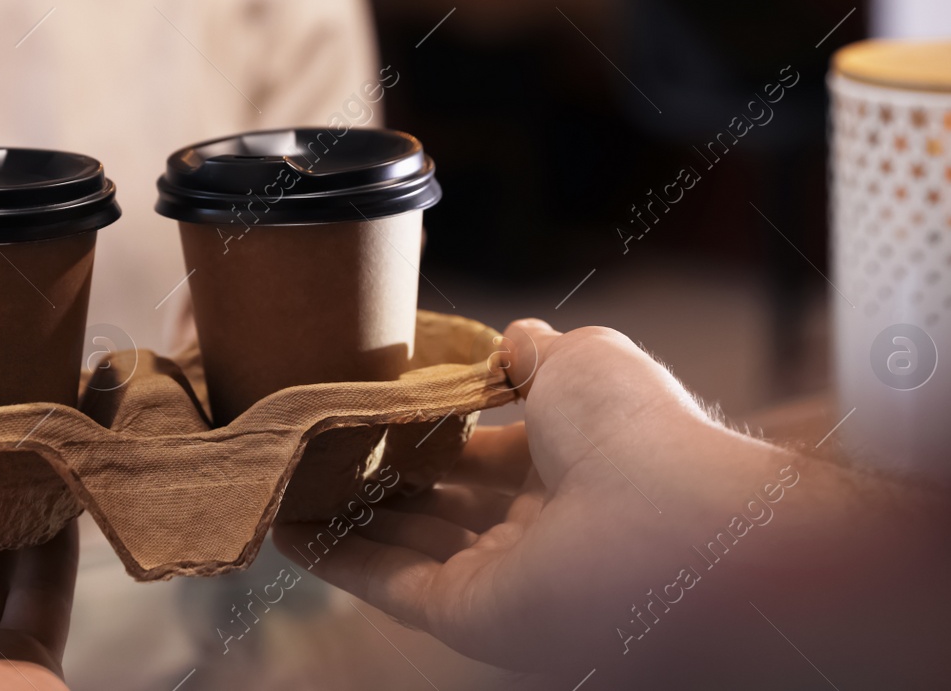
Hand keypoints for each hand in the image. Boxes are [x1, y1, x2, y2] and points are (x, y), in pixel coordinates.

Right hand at [274, 320, 894, 672]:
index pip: (485, 445)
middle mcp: (534, 523)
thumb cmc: (635, 431)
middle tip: (317, 435)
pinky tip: (288, 525)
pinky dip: (335, 558)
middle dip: (381, 468)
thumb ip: (535, 351)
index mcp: (569, 460)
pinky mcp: (465, 612)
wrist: (664, 525)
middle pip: (439, 496)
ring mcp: (498, 572)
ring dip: (346, 511)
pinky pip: (387, 582)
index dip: (432, 423)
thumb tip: (509, 337)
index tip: (375, 396)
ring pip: (405, 539)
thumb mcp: (581, 358)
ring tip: (286, 475)